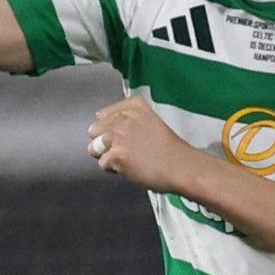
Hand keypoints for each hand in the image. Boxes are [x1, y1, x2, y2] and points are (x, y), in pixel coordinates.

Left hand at [85, 94, 205, 195]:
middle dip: (103, 142)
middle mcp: (124, 117)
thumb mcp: (149, 120)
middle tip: (125, 150)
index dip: (110, 130)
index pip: (102, 115)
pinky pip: (102, 164)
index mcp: (133, 105)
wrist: (180, 166)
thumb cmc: (168, 147)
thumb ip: (127, 119)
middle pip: (94, 130)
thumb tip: (100, 123)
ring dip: (107, 156)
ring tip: (127, 159)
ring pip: (94, 148)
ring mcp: (118, 136)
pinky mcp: (116, 155)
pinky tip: (130, 168)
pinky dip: (114, 169)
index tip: (127, 138)